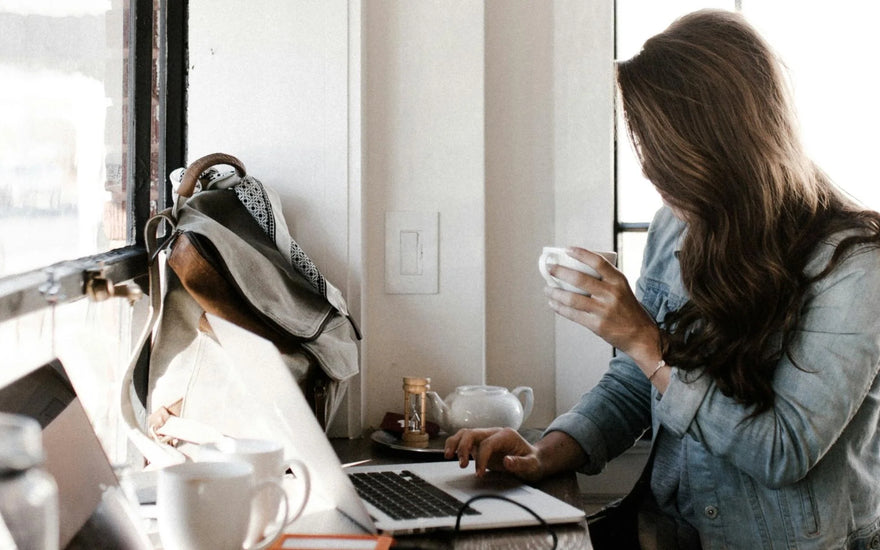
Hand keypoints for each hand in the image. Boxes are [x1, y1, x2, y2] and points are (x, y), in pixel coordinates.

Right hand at [444, 428, 543, 481]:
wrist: (534, 460)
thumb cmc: (533, 462)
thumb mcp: (533, 465)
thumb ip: (521, 463)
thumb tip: (507, 461)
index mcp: (506, 435)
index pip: (487, 443)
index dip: (481, 458)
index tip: (479, 473)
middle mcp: (494, 433)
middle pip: (472, 433)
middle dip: (463, 447)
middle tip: (461, 464)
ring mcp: (486, 438)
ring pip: (465, 434)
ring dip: (455, 443)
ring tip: (448, 456)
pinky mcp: (480, 444)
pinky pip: (464, 441)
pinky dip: (455, 446)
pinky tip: (451, 455)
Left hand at [544, 247, 659, 364]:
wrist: (641, 335)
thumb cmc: (628, 309)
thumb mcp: (622, 288)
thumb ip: (605, 279)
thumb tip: (576, 268)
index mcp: (618, 280)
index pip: (598, 261)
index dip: (581, 253)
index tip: (566, 249)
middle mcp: (611, 293)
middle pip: (580, 279)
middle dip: (560, 272)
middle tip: (549, 268)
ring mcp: (603, 310)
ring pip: (572, 298)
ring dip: (555, 292)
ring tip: (547, 288)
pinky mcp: (597, 325)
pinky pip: (573, 314)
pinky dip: (560, 308)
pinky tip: (553, 303)